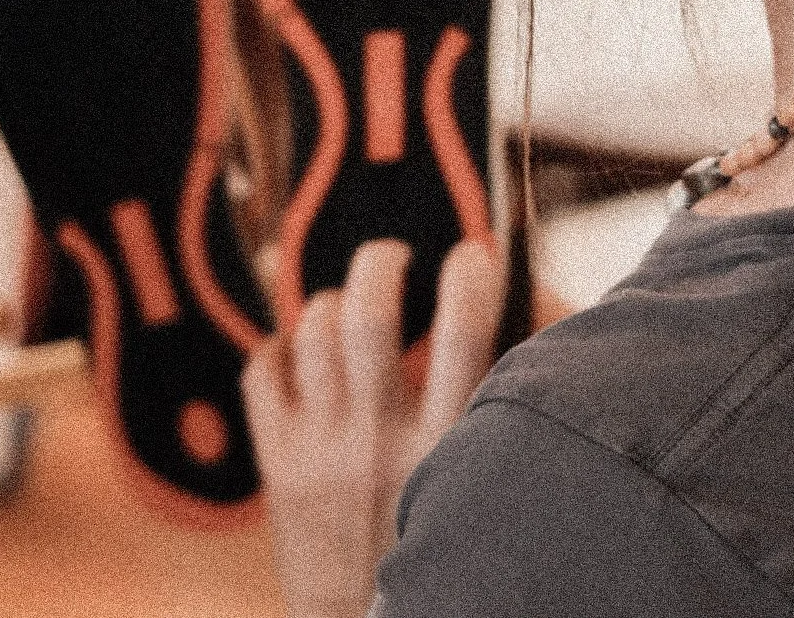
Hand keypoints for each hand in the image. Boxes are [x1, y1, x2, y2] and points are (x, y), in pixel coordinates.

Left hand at [242, 238, 504, 617]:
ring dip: (333, 302)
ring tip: (350, 309)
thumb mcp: (488, 474)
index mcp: (450, 448)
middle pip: (368, 316)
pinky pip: (263, 370)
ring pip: (314, 332)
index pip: (465, 333)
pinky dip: (282, 344)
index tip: (473, 255)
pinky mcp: (279, 466)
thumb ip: (510, 393)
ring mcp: (323, 453)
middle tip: (394, 259)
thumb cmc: (450, 539)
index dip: (472, 275)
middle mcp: (382, 445)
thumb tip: (531, 299)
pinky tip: (306, 351)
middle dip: (382, 262)